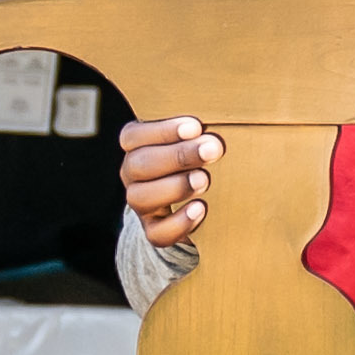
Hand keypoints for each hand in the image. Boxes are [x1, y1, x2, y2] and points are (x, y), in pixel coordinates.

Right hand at [119, 112, 218, 249]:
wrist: (200, 201)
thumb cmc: (199, 157)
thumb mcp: (195, 139)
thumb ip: (200, 130)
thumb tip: (221, 122)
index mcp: (136, 146)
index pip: (132, 136)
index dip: (162, 131)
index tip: (195, 126)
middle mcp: (133, 174)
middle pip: (138, 165)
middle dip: (177, 157)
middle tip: (212, 150)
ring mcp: (141, 203)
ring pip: (140, 198)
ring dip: (175, 187)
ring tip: (205, 180)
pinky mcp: (154, 230)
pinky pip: (156, 233)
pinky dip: (179, 222)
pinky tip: (200, 208)